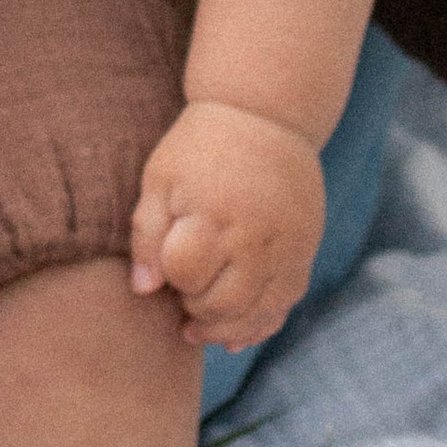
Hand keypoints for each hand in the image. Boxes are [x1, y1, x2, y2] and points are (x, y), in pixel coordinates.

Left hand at [129, 98, 324, 349]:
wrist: (265, 117)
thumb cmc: (199, 148)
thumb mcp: (160, 178)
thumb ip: (146, 234)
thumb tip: (143, 290)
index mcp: (212, 213)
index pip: (185, 274)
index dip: (170, 277)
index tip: (166, 264)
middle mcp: (254, 237)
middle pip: (222, 304)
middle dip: (194, 309)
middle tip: (181, 294)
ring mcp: (285, 249)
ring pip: (256, 314)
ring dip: (224, 329)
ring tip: (199, 321)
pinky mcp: (303, 254)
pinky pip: (284, 306)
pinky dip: (259, 324)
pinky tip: (234, 329)